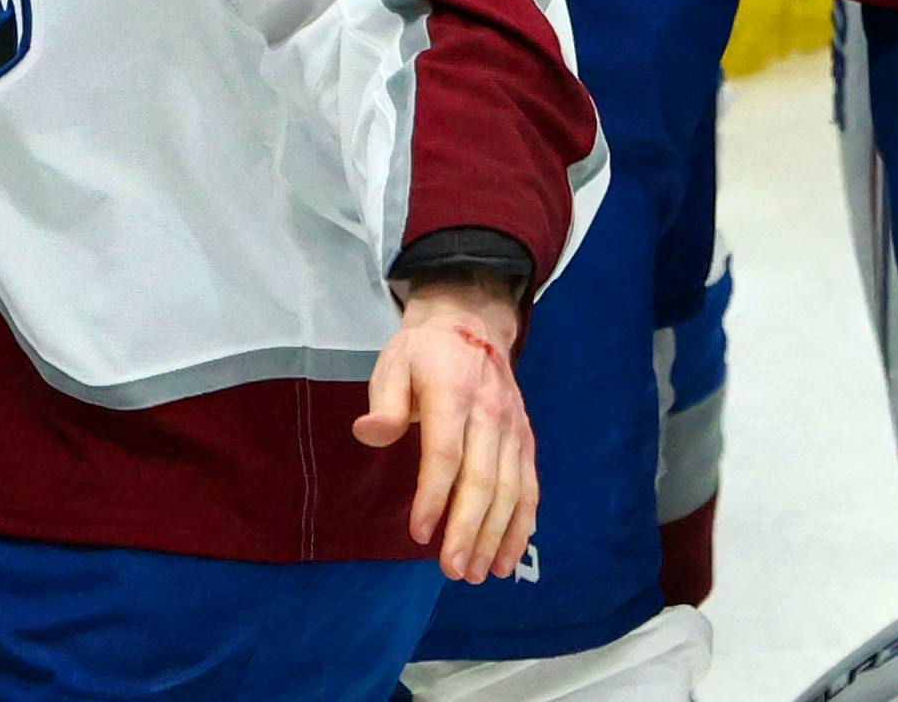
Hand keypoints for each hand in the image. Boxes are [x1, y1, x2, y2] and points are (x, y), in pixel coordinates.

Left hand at [360, 275, 538, 583]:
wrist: (473, 323)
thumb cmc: (423, 353)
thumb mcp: (393, 363)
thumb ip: (384, 401)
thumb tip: (368, 433)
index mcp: (453, 393)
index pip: (446, 453)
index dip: (434, 496)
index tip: (419, 533)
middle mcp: (490, 414)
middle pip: (482, 480)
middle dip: (469, 530)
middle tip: (453, 571)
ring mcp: (512, 429)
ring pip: (510, 491)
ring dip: (496, 536)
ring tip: (478, 573)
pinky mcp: (525, 441)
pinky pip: (529, 488)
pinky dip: (521, 526)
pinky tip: (507, 556)